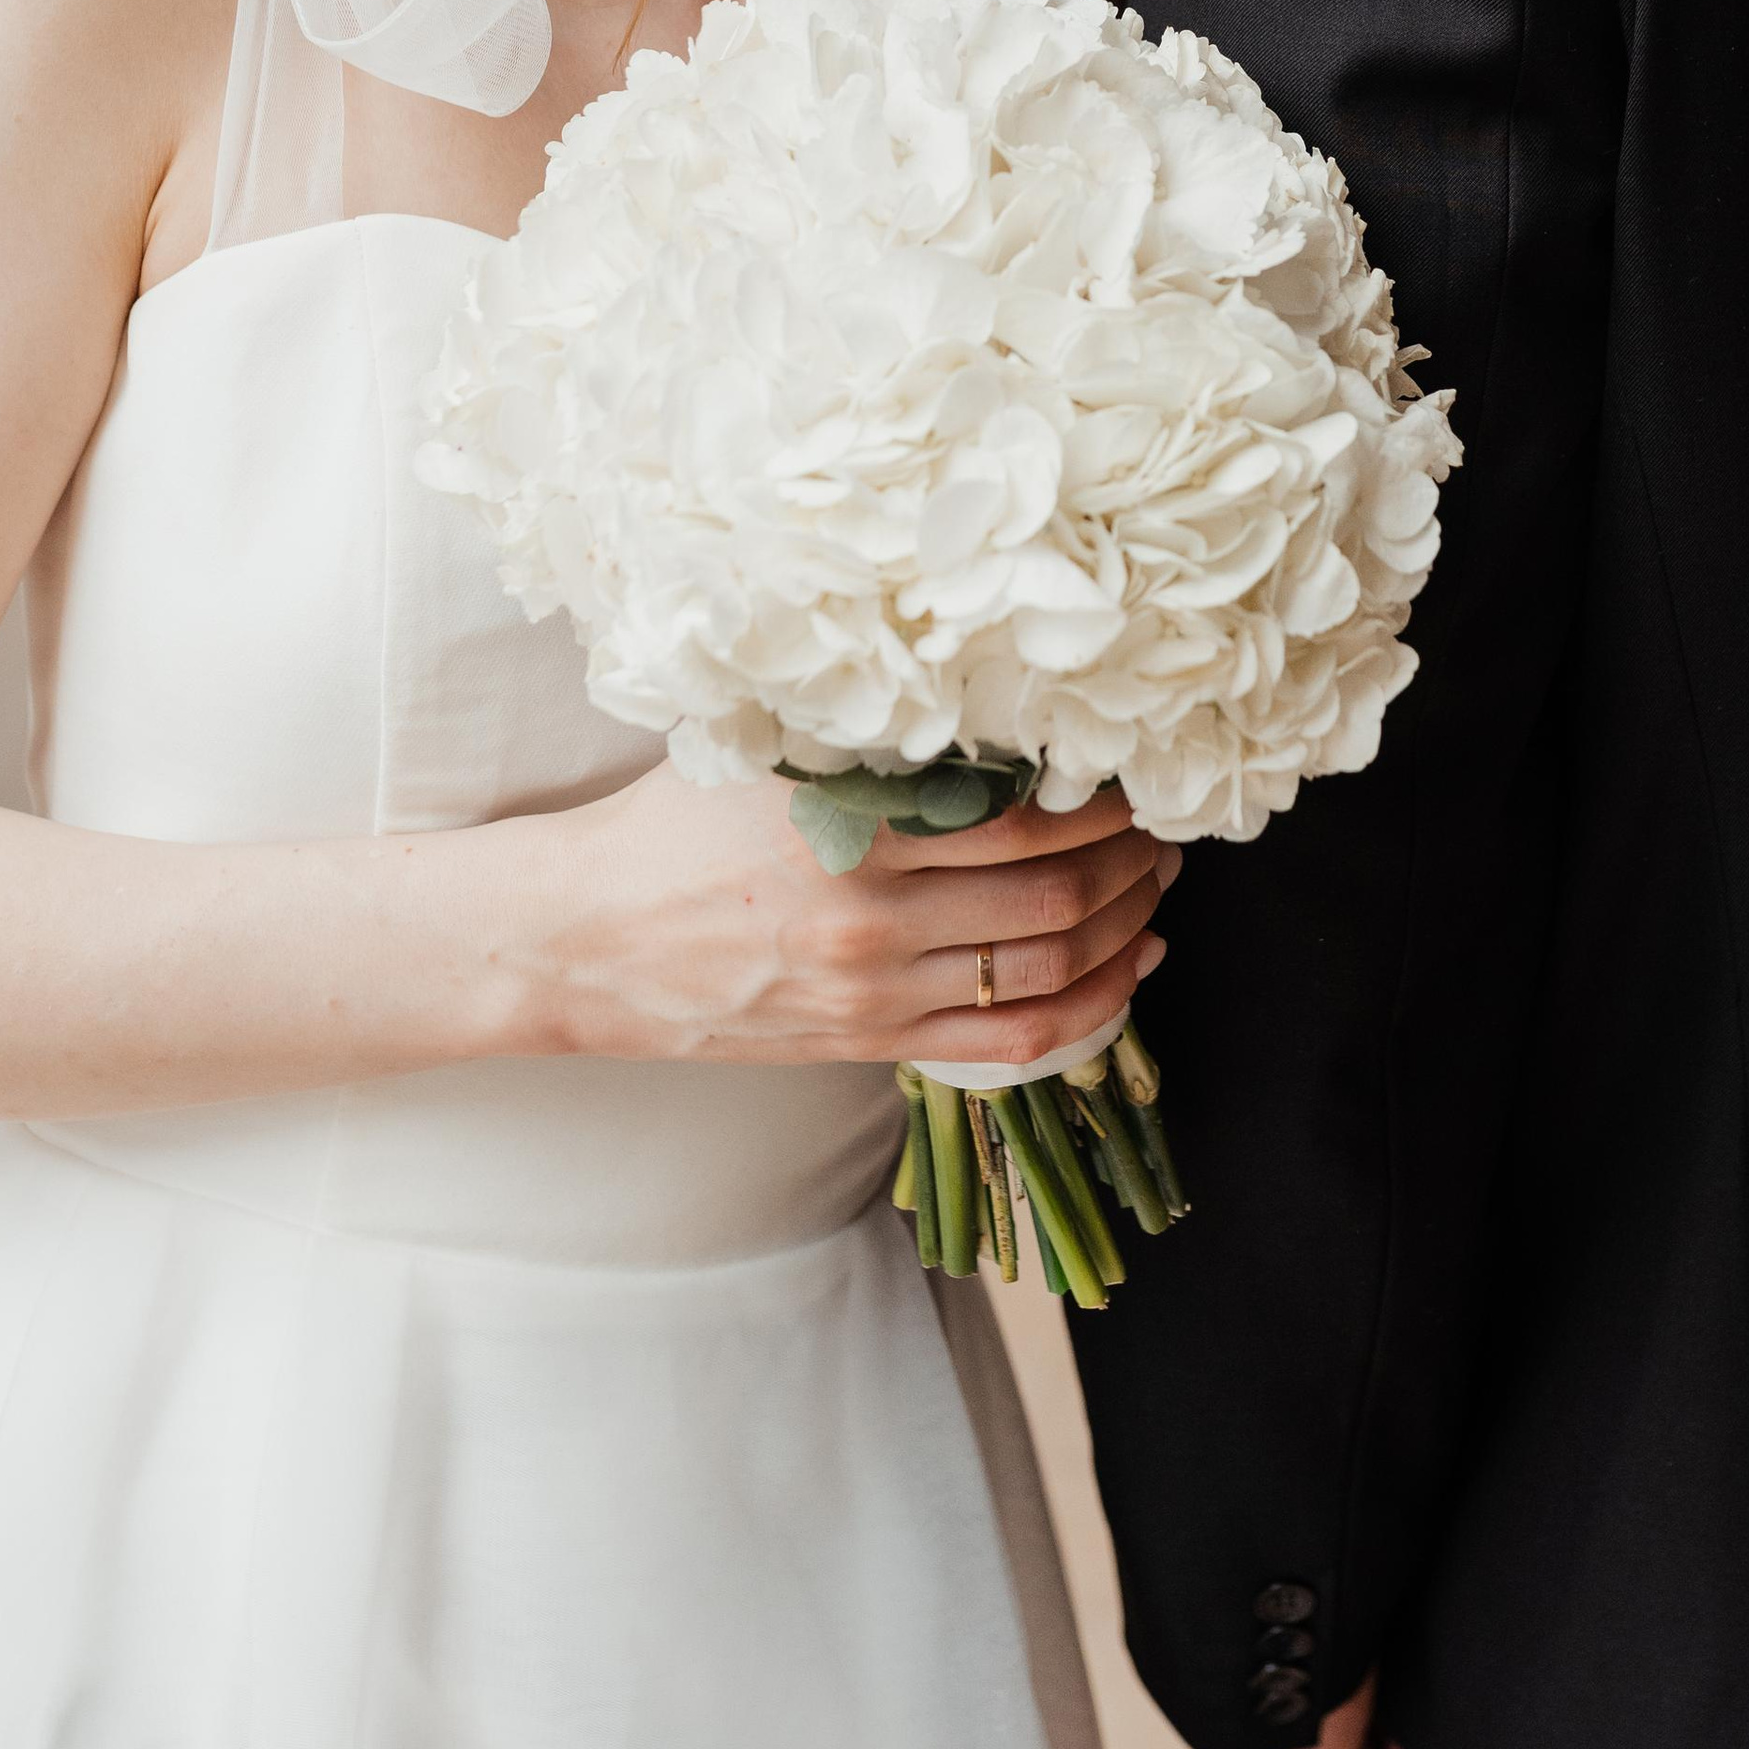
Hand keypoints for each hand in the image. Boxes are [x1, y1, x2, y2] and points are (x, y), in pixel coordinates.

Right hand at [491, 766, 1177, 1071]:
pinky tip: (1130, 970)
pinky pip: (1013, 1041)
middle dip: (1134, 862)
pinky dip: (1093, 1009)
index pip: (1028, 822)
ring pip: (1050, 970)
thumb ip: (874, 742)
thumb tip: (993, 705)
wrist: (585, 937)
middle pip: (1057, 899)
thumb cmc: (672, 825)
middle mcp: (875, 921)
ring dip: (1127, 928)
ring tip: (1155, 887)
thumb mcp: (768, 754)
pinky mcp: (871, 1043)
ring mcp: (877, 994)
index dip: (1104, 804)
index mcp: (853, 832)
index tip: (1134, 773)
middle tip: (1163, 828)